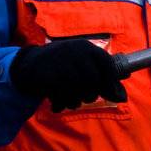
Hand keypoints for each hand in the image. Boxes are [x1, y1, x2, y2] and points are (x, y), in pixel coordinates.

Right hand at [10, 38, 127, 112]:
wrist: (28, 65)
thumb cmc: (62, 68)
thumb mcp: (83, 68)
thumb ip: (103, 80)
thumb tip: (123, 97)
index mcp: (87, 48)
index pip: (107, 64)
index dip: (110, 82)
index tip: (108, 93)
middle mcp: (76, 51)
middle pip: (94, 81)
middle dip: (91, 95)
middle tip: (84, 98)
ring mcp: (63, 60)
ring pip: (80, 90)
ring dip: (76, 101)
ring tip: (70, 100)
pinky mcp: (50, 73)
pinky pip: (65, 95)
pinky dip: (63, 103)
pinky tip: (58, 103)